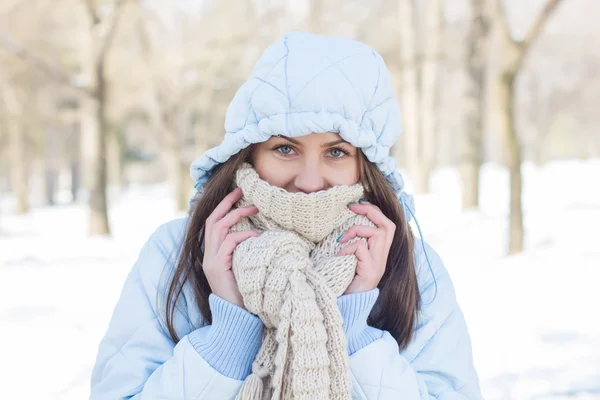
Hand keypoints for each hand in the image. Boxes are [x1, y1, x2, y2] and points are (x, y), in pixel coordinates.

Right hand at [203, 187, 259, 308]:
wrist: (236, 318)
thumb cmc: (245, 294)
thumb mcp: (244, 269)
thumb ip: (244, 253)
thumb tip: (259, 235)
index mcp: (212, 255)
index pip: (212, 224)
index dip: (223, 208)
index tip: (238, 195)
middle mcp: (208, 256)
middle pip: (212, 221)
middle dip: (226, 203)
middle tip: (242, 191)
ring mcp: (211, 262)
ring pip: (218, 228)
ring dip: (236, 215)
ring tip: (253, 208)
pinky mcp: (217, 268)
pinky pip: (228, 244)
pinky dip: (243, 236)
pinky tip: (256, 236)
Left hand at [337, 200, 395, 293]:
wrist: (347, 306)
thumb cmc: (344, 282)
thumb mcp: (348, 259)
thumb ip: (351, 245)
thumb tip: (340, 227)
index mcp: (378, 253)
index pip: (386, 226)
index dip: (374, 212)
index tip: (357, 205)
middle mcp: (382, 258)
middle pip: (388, 226)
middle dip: (371, 211)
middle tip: (352, 207)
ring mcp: (379, 265)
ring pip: (378, 233)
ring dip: (357, 230)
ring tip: (341, 240)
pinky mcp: (371, 272)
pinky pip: (361, 248)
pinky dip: (348, 247)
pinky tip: (339, 255)